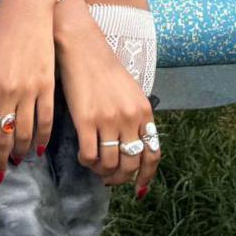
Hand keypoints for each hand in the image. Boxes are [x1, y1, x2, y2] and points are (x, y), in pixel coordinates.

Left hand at [0, 0, 55, 187]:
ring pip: (24, 133)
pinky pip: (46, 120)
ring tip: (13, 163)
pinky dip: (41, 138)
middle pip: (0, 138)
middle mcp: (5, 91)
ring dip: (17, 152)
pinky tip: (37, 149)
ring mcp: (29, 89)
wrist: (28, 9)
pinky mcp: (48, 86)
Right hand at [57, 23, 160, 197]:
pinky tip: (83, 155)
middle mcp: (129, 118)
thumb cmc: (104, 68)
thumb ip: (135, 117)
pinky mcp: (85, 120)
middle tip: (110, 179)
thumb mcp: (130, 92)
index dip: (146, 176)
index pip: (153, 154)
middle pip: (131, 164)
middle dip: (120, 178)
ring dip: (102, 172)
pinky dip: (86, 162)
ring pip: (109, 164)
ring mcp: (108, 120)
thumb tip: (134, 147)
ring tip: (95, 166)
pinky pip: (89, 155)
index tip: (139, 188)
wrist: (82, 46)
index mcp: (144, 112)